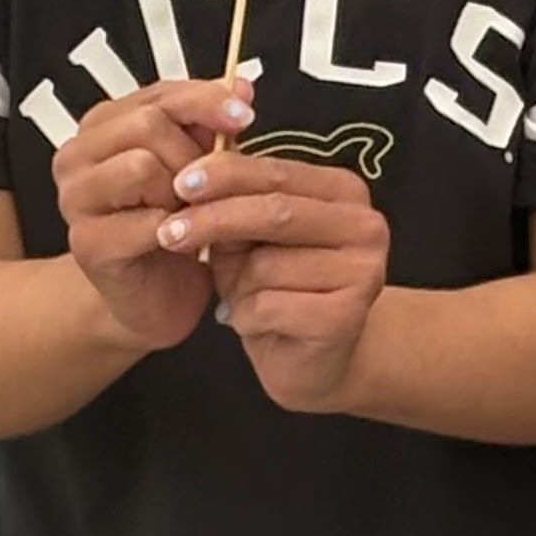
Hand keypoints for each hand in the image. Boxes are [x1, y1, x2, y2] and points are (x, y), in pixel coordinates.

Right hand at [53, 74, 257, 353]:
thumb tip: (243, 85)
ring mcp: (74, 200)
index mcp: (102, 126)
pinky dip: (176, 232)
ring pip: (141, 165)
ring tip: (190, 215)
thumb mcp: (198, 167)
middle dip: (193, 154)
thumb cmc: (176, 226)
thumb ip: (211, 125)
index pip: (156, 94)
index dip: (205, 99)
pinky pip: (145, 221)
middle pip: (147, 123)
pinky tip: (183, 244)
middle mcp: (76, 155)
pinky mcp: (86, 244)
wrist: (154, 299)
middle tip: (209, 188)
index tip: (246, 114)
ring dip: (181, 193)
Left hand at [158, 151, 390, 412]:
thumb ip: (229, 208)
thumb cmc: (277, 290)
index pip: (277, 172)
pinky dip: (244, 316)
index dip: (226, 174)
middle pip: (276, 212)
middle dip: (215, 220)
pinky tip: (253, 324)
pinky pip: (268, 307)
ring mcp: (363, 273)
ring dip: (236, 285)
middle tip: (170, 233)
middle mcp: (366, 226)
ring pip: (268, 265)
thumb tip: (188, 184)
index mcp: (344, 193)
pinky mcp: (346, 317)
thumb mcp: (247, 241)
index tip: (179, 183)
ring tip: (241, 300)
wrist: (311, 363)